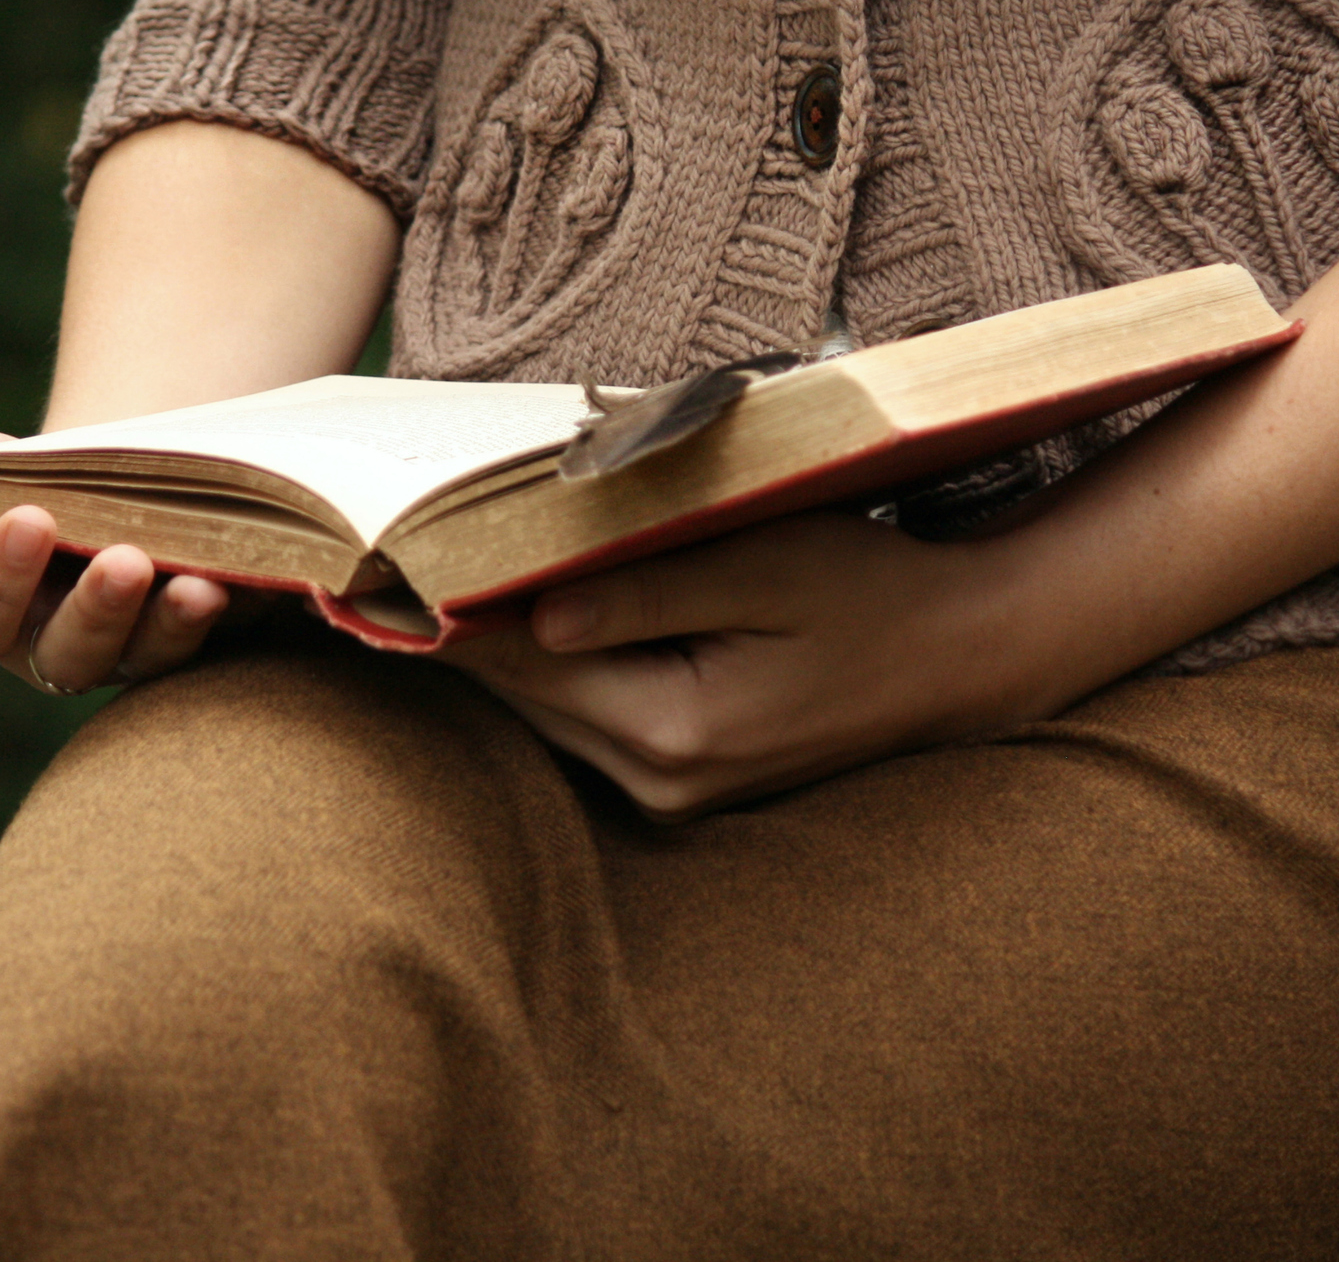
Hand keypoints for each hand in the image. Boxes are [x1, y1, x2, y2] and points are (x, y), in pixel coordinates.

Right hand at [0, 343, 230, 694]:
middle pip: (69, 655)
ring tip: (200, 584)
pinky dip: (240, 610)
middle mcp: (53, 649)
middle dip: (96, 610)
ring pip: (149, 657)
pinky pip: (222, 642)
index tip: (31, 517)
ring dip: (173, 624)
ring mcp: (129, 650)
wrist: (92, 497)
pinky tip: (255, 574)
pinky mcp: (196, 637)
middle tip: (122, 560)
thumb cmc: (3, 485)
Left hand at [443, 510, 1032, 821]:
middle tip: (399, 544)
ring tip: (453, 563)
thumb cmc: (872, 591)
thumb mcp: (766, 567)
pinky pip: (589, 718)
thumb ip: (647, 592)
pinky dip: (560, 666)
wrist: (961, 658)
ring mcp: (672, 794)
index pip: (522, 666)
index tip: (378, 562)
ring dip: (510, 644)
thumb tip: (531, 616)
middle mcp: (662, 782)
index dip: (446, 611)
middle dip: (468, 622)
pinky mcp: (682, 784)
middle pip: (522, 694)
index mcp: (677, 730)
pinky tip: (539, 606)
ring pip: (550, 708)